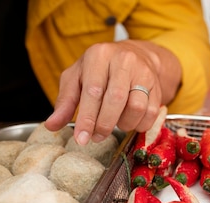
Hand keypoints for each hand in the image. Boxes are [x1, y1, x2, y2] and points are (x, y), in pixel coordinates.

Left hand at [45, 40, 176, 144]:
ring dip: (124, 124)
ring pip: (136, 108)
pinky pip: (150, 114)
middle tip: (96, 137)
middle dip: (104, 124)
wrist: (136, 57)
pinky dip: (139, 125)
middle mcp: (123, 60)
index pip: (93, 91)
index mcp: (99, 55)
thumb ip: (65, 102)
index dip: (87, 118)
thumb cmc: (100, 69)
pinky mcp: (157, 87)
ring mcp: (144, 73)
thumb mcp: (77, 78)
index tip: (81, 139)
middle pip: (116, 100)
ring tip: (115, 124)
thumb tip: (52, 126)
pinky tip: (129, 121)